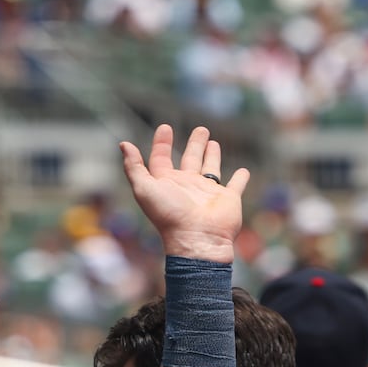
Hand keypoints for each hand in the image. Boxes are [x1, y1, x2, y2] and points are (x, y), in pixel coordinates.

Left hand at [120, 124, 248, 262]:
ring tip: (213, 142)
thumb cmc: (169, 215)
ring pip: (211, 169)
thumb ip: (133, 167)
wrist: (197, 239)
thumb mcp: (144, 188)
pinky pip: (237, 185)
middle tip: (201, 129)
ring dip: (212, 156)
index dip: (162, 144)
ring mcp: (208, 193)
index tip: (165, 128)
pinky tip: (243, 171)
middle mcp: (187, 186)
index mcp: (167, 184)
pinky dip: (241, 179)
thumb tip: (123, 144)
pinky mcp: (228, 199)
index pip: (162, 159)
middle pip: (190, 160)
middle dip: (195, 144)